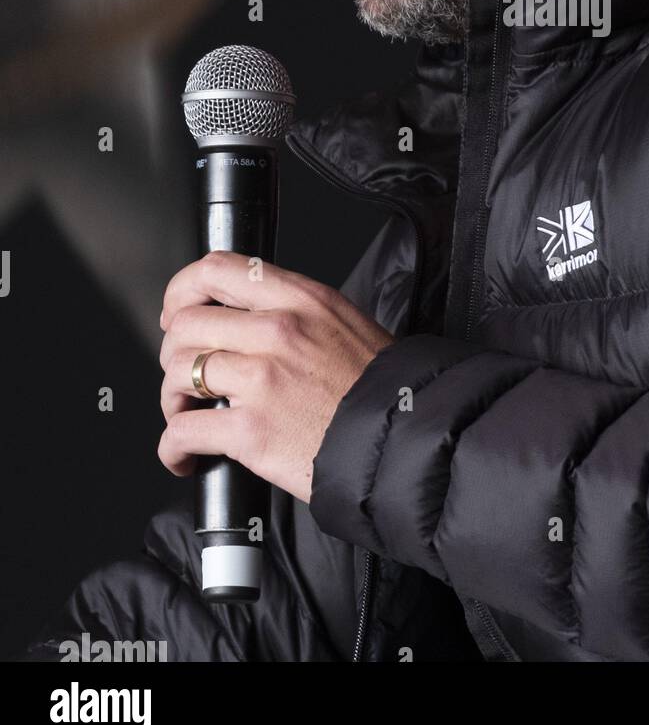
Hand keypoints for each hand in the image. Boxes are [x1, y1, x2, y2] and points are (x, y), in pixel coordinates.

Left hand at [157, 250, 394, 503]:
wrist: (402, 437)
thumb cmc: (377, 386)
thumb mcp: (342, 320)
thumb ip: (293, 309)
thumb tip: (244, 314)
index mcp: (300, 299)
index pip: (217, 269)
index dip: (182, 289)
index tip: (178, 310)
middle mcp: (278, 331)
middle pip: (187, 323)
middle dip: (173, 352)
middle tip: (183, 372)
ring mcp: (262, 379)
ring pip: (177, 372)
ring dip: (171, 398)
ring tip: (187, 414)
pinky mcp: (251, 430)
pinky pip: (183, 431)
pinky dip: (172, 447)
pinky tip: (185, 455)